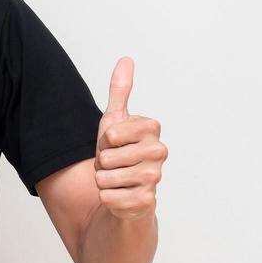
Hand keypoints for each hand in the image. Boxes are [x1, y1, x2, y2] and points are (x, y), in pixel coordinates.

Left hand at [94, 57, 165, 220]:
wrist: (124, 191)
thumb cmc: (119, 153)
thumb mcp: (114, 120)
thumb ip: (120, 90)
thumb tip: (126, 59)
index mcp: (152, 129)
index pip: (111, 133)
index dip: (105, 141)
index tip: (115, 143)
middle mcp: (159, 152)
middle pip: (107, 157)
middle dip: (102, 163)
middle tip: (114, 164)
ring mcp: (155, 178)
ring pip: (105, 178)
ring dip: (103, 181)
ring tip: (116, 179)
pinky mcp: (147, 202)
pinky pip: (109, 198)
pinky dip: (107, 198)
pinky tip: (120, 196)